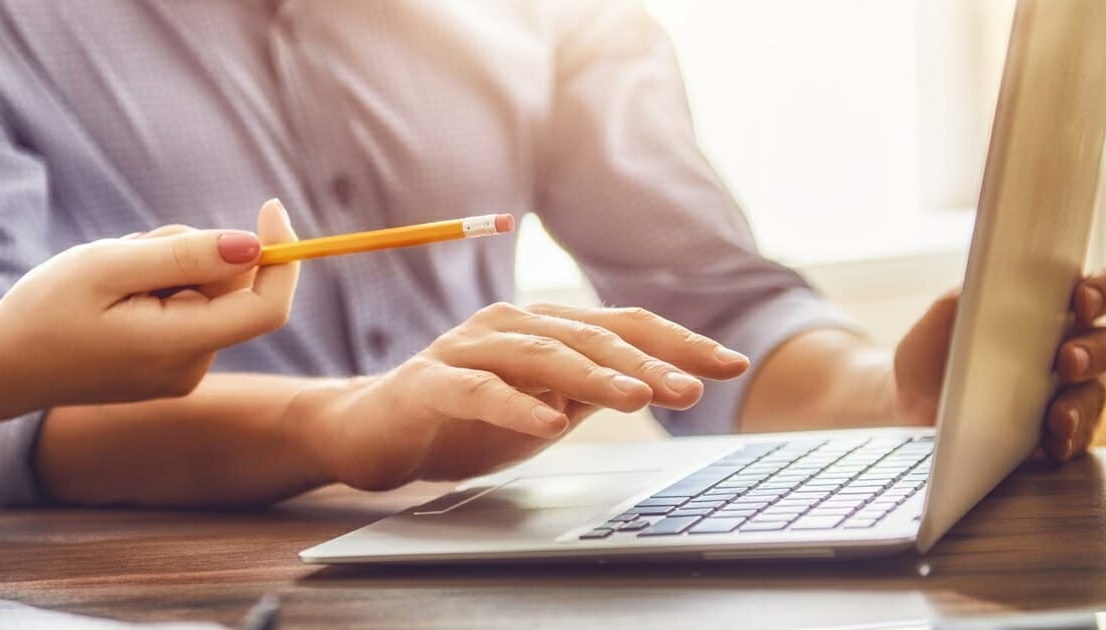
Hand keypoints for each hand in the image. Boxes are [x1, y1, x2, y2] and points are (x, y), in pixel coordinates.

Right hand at [0, 199, 299, 407]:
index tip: (269, 207)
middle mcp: (190, 368)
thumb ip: (184, 255)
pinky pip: (186, 311)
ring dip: (172, 269)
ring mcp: (180, 372)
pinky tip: (114, 296)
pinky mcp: (167, 368)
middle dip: (198, 253)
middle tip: (135, 248)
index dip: (281, 256)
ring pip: (207, 295)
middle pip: (233, 290)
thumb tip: (254, 245)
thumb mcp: (109, 266)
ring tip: (113, 276)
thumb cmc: (44, 311)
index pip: (267, 307)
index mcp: (179, 347)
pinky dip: (160, 289)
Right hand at [290, 303, 750, 489]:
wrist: (374, 430)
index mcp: (543, 328)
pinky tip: (549, 423)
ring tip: (639, 399)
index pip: (622, 327)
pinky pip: (478, 391)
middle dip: (648, 362)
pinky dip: (515, 405)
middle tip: (694, 388)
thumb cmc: (463, 418)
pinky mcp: (429, 382)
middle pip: (590, 337)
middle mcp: (509, 326)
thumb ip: (590, 390)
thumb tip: (659, 382)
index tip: (731, 366)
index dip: (678, 343)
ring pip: (541, 357)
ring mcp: (467, 349)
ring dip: (594, 377)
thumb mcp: (541, 406)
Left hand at [892, 269, 1105, 461]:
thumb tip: (982, 288)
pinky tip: (1050, 442)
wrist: (905, 405)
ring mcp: (1069, 394)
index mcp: (1053, 309)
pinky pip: (1077, 439)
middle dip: (1096, 351)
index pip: (1101, 291)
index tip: (1083, 298)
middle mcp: (1072, 349)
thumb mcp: (942, 319)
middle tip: (1067, 358)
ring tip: (1057, 413)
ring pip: (1097, 395)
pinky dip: (1066, 440)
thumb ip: (965, 298)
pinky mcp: (1057, 434)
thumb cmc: (933, 352)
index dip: (1104, 291)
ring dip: (1081, 403)